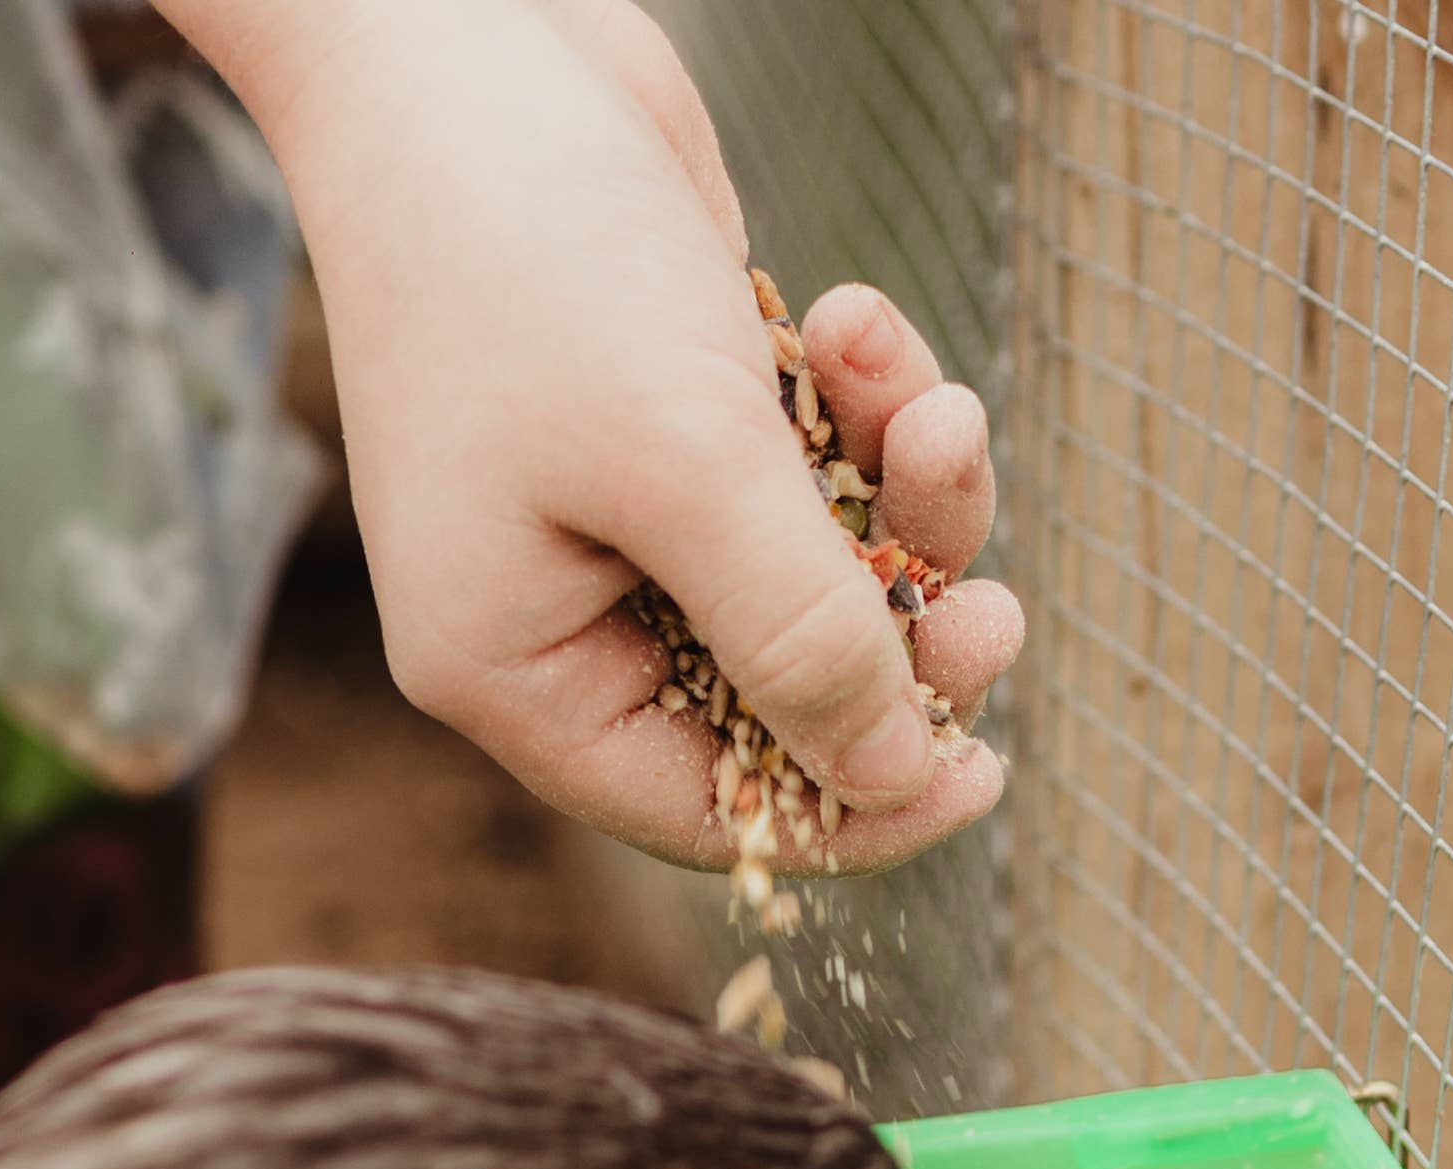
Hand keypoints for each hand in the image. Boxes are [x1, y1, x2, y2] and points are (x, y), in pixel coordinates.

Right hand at [157, 0, 1018, 873]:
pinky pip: (817, 462)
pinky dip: (865, 403)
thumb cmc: (529, 251)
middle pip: (784, 699)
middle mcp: (563, 605)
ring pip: (824, 570)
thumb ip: (801, 636)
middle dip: (904, 638)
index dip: (857, 804)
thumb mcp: (689, 466)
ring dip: (907, 496)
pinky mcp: (679, 411)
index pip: (710, 807)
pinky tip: (853, 315)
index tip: (984, 765)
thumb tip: (896, 774)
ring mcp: (619, 505)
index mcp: (517, 669)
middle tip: (994, 602)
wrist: (458, 33)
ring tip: (929, 402)